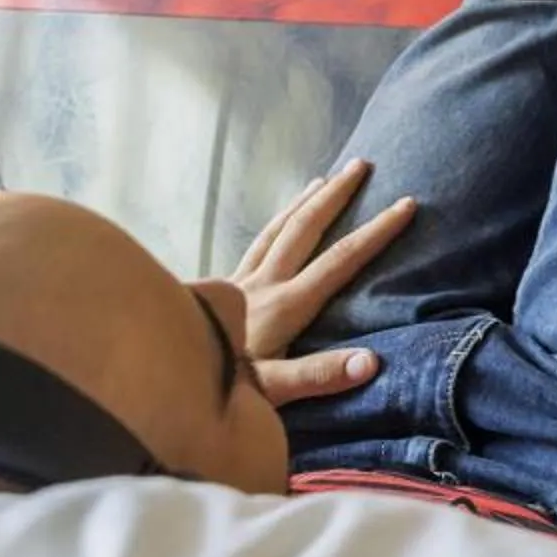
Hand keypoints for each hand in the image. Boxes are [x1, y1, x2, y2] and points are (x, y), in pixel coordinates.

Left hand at [222, 158, 417, 403]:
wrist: (150, 373)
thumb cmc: (212, 390)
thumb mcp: (269, 393)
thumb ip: (318, 376)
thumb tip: (372, 361)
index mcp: (284, 306)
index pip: (340, 260)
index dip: (376, 231)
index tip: (406, 203)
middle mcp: (262, 285)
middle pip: (304, 229)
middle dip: (337, 195)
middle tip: (362, 164)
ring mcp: (237, 284)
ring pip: (274, 231)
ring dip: (302, 202)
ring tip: (321, 178)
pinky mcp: (215, 291)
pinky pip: (252, 246)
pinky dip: (271, 227)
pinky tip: (272, 227)